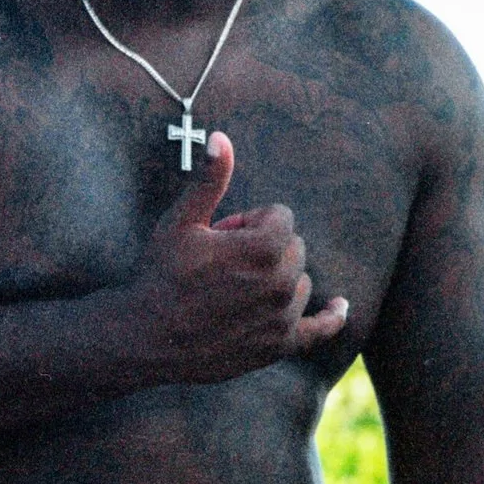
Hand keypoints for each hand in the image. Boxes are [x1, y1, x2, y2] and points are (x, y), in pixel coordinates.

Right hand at [119, 134, 350, 384]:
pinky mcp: (278, 345)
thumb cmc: (160, 276)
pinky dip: (332, 318)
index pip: (281, 217)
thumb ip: (209, 179)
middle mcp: (282, 283)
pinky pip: (319, 330)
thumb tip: (221, 138)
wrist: (144, 339)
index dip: (248, 221)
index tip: (220, 235)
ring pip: (299, 282)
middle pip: (293, 247)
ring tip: (234, 289)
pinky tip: (340, 308)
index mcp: (264, 248)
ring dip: (277, 279)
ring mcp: (282, 317)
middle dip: (263, 248)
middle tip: (222, 263)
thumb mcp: (181, 222)